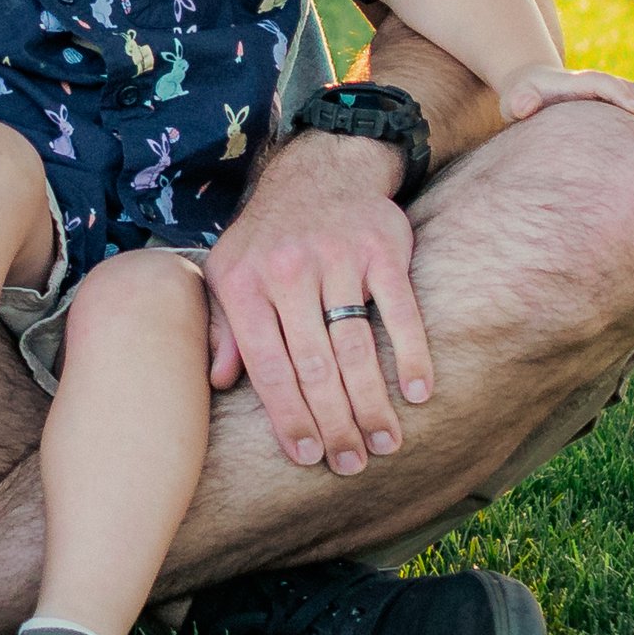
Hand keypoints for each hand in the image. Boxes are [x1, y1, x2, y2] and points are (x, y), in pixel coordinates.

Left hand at [204, 128, 432, 475]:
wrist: (318, 170)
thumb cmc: (267, 237)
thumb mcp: (228, 273)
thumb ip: (223, 328)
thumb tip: (217, 382)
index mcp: (244, 285)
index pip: (267, 366)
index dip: (288, 416)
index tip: (306, 457)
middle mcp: (287, 271)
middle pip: (313, 365)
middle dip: (334, 423)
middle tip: (352, 464)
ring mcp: (336, 258)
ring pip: (355, 345)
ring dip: (372, 402)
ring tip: (385, 443)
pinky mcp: (381, 249)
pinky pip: (399, 310)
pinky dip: (410, 353)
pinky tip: (417, 392)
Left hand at [502, 63, 633, 137]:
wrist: (531, 88)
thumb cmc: (522, 96)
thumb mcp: (515, 96)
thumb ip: (518, 100)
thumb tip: (524, 107)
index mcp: (577, 82)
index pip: (602, 82)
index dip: (619, 93)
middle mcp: (599, 86)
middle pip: (632, 90)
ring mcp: (610, 97)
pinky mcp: (615, 110)